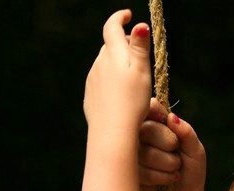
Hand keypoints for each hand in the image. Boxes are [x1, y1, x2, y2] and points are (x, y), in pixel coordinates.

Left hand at [83, 10, 151, 135]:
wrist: (112, 131)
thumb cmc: (132, 102)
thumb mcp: (142, 71)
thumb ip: (140, 47)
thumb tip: (139, 24)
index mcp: (113, 53)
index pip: (112, 26)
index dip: (120, 17)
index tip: (127, 15)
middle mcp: (99, 63)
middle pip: (109, 46)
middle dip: (122, 44)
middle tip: (137, 52)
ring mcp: (93, 80)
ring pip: (104, 64)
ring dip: (116, 64)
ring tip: (131, 78)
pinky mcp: (90, 96)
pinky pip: (100, 82)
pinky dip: (110, 81)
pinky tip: (119, 94)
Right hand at [139, 99, 206, 190]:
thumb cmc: (191, 171)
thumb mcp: (195, 151)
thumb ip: (186, 133)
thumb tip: (172, 117)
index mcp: (155, 123)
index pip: (149, 107)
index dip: (161, 119)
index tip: (174, 134)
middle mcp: (139, 135)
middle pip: (145, 129)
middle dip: (168, 143)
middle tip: (177, 153)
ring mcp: (130, 154)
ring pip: (142, 152)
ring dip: (166, 163)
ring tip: (174, 169)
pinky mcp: (126, 172)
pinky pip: (138, 170)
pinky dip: (158, 177)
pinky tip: (165, 181)